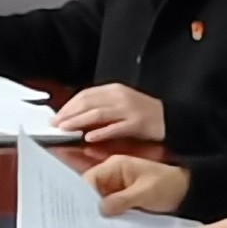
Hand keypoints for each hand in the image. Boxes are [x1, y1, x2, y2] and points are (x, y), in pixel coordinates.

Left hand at [50, 82, 164, 143]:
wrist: (172, 119)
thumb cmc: (144, 114)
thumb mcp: (121, 104)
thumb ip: (101, 107)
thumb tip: (76, 115)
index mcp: (114, 90)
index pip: (85, 95)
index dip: (68, 106)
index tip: (56, 116)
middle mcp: (120, 96)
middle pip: (88, 102)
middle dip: (69, 114)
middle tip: (55, 124)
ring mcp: (129, 109)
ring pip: (98, 114)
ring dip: (78, 122)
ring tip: (65, 129)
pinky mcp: (137, 123)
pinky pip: (115, 128)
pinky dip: (101, 132)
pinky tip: (89, 138)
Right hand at [89, 156, 192, 215]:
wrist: (186, 192)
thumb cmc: (167, 187)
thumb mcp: (144, 193)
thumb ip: (121, 200)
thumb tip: (98, 210)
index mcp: (115, 166)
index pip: (89, 179)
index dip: (80, 195)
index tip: (77, 213)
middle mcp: (111, 175)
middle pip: (89, 191)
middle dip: (85, 206)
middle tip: (80, 225)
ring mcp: (115, 188)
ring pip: (96, 201)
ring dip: (94, 213)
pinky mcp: (120, 199)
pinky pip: (106, 208)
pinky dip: (103, 217)